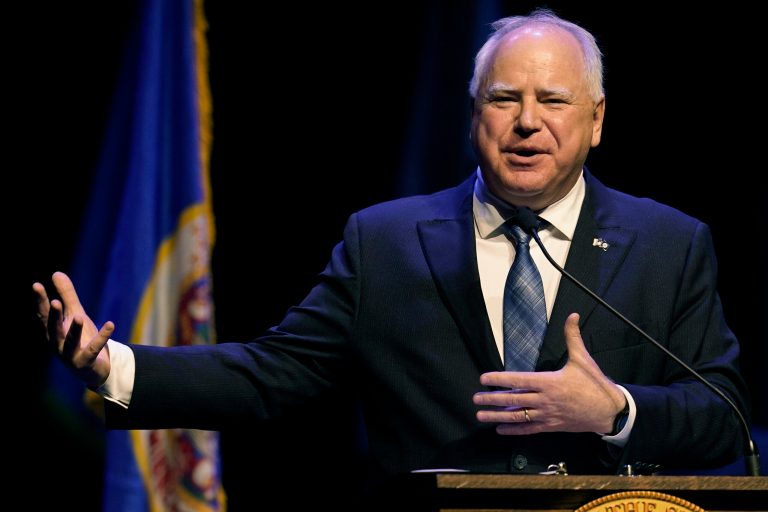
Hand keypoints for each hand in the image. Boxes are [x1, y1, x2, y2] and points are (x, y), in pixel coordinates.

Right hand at [33, 272, 112, 387]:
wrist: (93, 369)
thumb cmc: (80, 338)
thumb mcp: (75, 314)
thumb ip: (67, 296)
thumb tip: (56, 273)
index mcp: (53, 331)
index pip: (44, 314)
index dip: (40, 301)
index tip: (36, 285)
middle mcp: (57, 343)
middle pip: (54, 328)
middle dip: (54, 316)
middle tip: (55, 302)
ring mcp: (70, 355)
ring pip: (71, 341)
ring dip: (74, 330)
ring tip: (79, 316)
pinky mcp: (85, 361)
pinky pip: (94, 348)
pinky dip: (102, 337)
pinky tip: (111, 324)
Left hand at [473, 313, 626, 434]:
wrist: (609, 410)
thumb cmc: (594, 383)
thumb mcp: (582, 358)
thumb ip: (573, 337)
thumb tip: (572, 315)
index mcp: (549, 382)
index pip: (518, 380)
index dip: (499, 380)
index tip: (484, 379)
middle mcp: (545, 400)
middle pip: (513, 400)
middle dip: (492, 399)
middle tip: (475, 399)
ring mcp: (547, 414)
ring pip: (518, 416)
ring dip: (497, 416)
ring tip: (480, 416)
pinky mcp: (551, 426)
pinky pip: (529, 428)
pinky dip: (514, 429)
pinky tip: (500, 429)